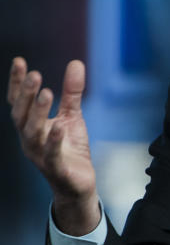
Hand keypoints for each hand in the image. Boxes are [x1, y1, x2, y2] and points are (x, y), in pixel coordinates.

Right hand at [8, 57, 99, 234]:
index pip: (19, 102)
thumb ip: (72, 92)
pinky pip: (52, 153)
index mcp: (30, 126)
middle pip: (22, 115)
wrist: (77, 183)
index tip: (19, 61)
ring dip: (38, 113)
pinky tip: (60, 125)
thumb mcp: (72, 116)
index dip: (17, 83)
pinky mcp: (56, 168)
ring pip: (33, 133)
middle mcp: (29, 139)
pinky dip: (54, 139)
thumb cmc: (70, 148)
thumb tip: (76, 62)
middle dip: (26, 95)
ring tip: (46, 93)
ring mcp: (40, 154)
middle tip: (34, 75)